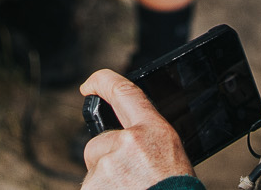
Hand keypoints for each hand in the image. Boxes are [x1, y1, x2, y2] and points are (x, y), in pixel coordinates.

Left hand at [79, 70, 193, 189]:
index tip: (89, 84)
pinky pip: (90, 188)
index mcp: (154, 132)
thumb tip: (125, 143)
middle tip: (129, 181)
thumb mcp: (171, 158)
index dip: (103, 81)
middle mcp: (129, 143)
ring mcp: (108, 167)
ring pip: (95, 171)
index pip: (125, 93)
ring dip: (106, 183)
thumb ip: (147, 144)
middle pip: (99, 144)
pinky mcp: (93, 187)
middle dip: (106, 161)